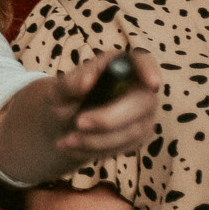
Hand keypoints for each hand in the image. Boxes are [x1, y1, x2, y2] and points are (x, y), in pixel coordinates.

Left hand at [46, 48, 161, 161]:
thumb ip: (69, 84)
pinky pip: (125, 146)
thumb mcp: (56, 91)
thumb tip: (87, 81)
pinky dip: (97, 149)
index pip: (142, 60)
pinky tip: (75, 146)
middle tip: (78, 123)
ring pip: (133, 130)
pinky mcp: (140, 135)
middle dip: (109, 117)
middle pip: (143, 101)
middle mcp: (137, 87)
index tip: (152, 83)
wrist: (62, 126)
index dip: (150, 70)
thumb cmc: (63, 100)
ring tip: (66, 140)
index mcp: (117, 65)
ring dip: (96, 138)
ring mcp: (143, 113)